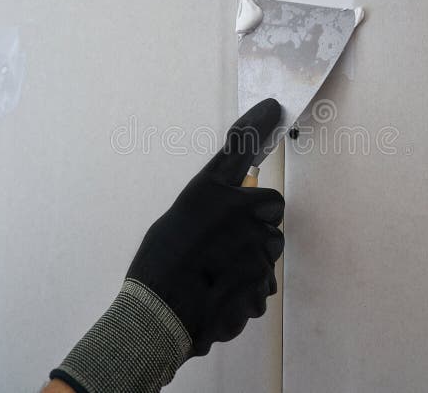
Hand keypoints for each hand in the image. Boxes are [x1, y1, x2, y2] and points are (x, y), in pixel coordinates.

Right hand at [127, 98, 284, 355]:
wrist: (156, 319)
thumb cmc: (157, 267)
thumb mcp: (178, 219)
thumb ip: (211, 207)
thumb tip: (237, 206)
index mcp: (211, 194)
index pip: (241, 147)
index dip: (257, 124)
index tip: (271, 108)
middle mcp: (239, 214)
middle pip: (271, 207)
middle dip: (258, 221)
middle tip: (226, 243)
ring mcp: (256, 250)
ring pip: (270, 248)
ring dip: (254, 258)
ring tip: (218, 274)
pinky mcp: (263, 284)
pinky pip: (264, 282)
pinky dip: (249, 289)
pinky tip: (222, 294)